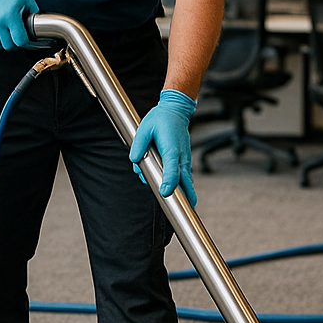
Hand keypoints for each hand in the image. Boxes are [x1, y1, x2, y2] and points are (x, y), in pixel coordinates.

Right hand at [0, 0, 37, 49]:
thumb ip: (34, 11)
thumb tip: (36, 23)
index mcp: (11, 16)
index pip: (20, 41)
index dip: (25, 42)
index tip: (25, 39)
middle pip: (8, 46)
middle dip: (14, 44)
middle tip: (15, 38)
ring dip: (2, 43)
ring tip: (5, 36)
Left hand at [129, 89, 196, 206]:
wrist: (175, 112)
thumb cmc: (160, 119)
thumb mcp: (144, 128)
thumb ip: (139, 144)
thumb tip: (135, 159)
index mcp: (171, 148)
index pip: (172, 168)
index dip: (169, 181)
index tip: (166, 192)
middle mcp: (181, 156)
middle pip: (185, 180)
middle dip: (187, 195)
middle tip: (187, 210)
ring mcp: (184, 159)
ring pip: (186, 180)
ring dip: (182, 191)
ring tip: (181, 201)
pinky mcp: (184, 161)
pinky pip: (184, 177)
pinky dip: (182, 185)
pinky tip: (181, 195)